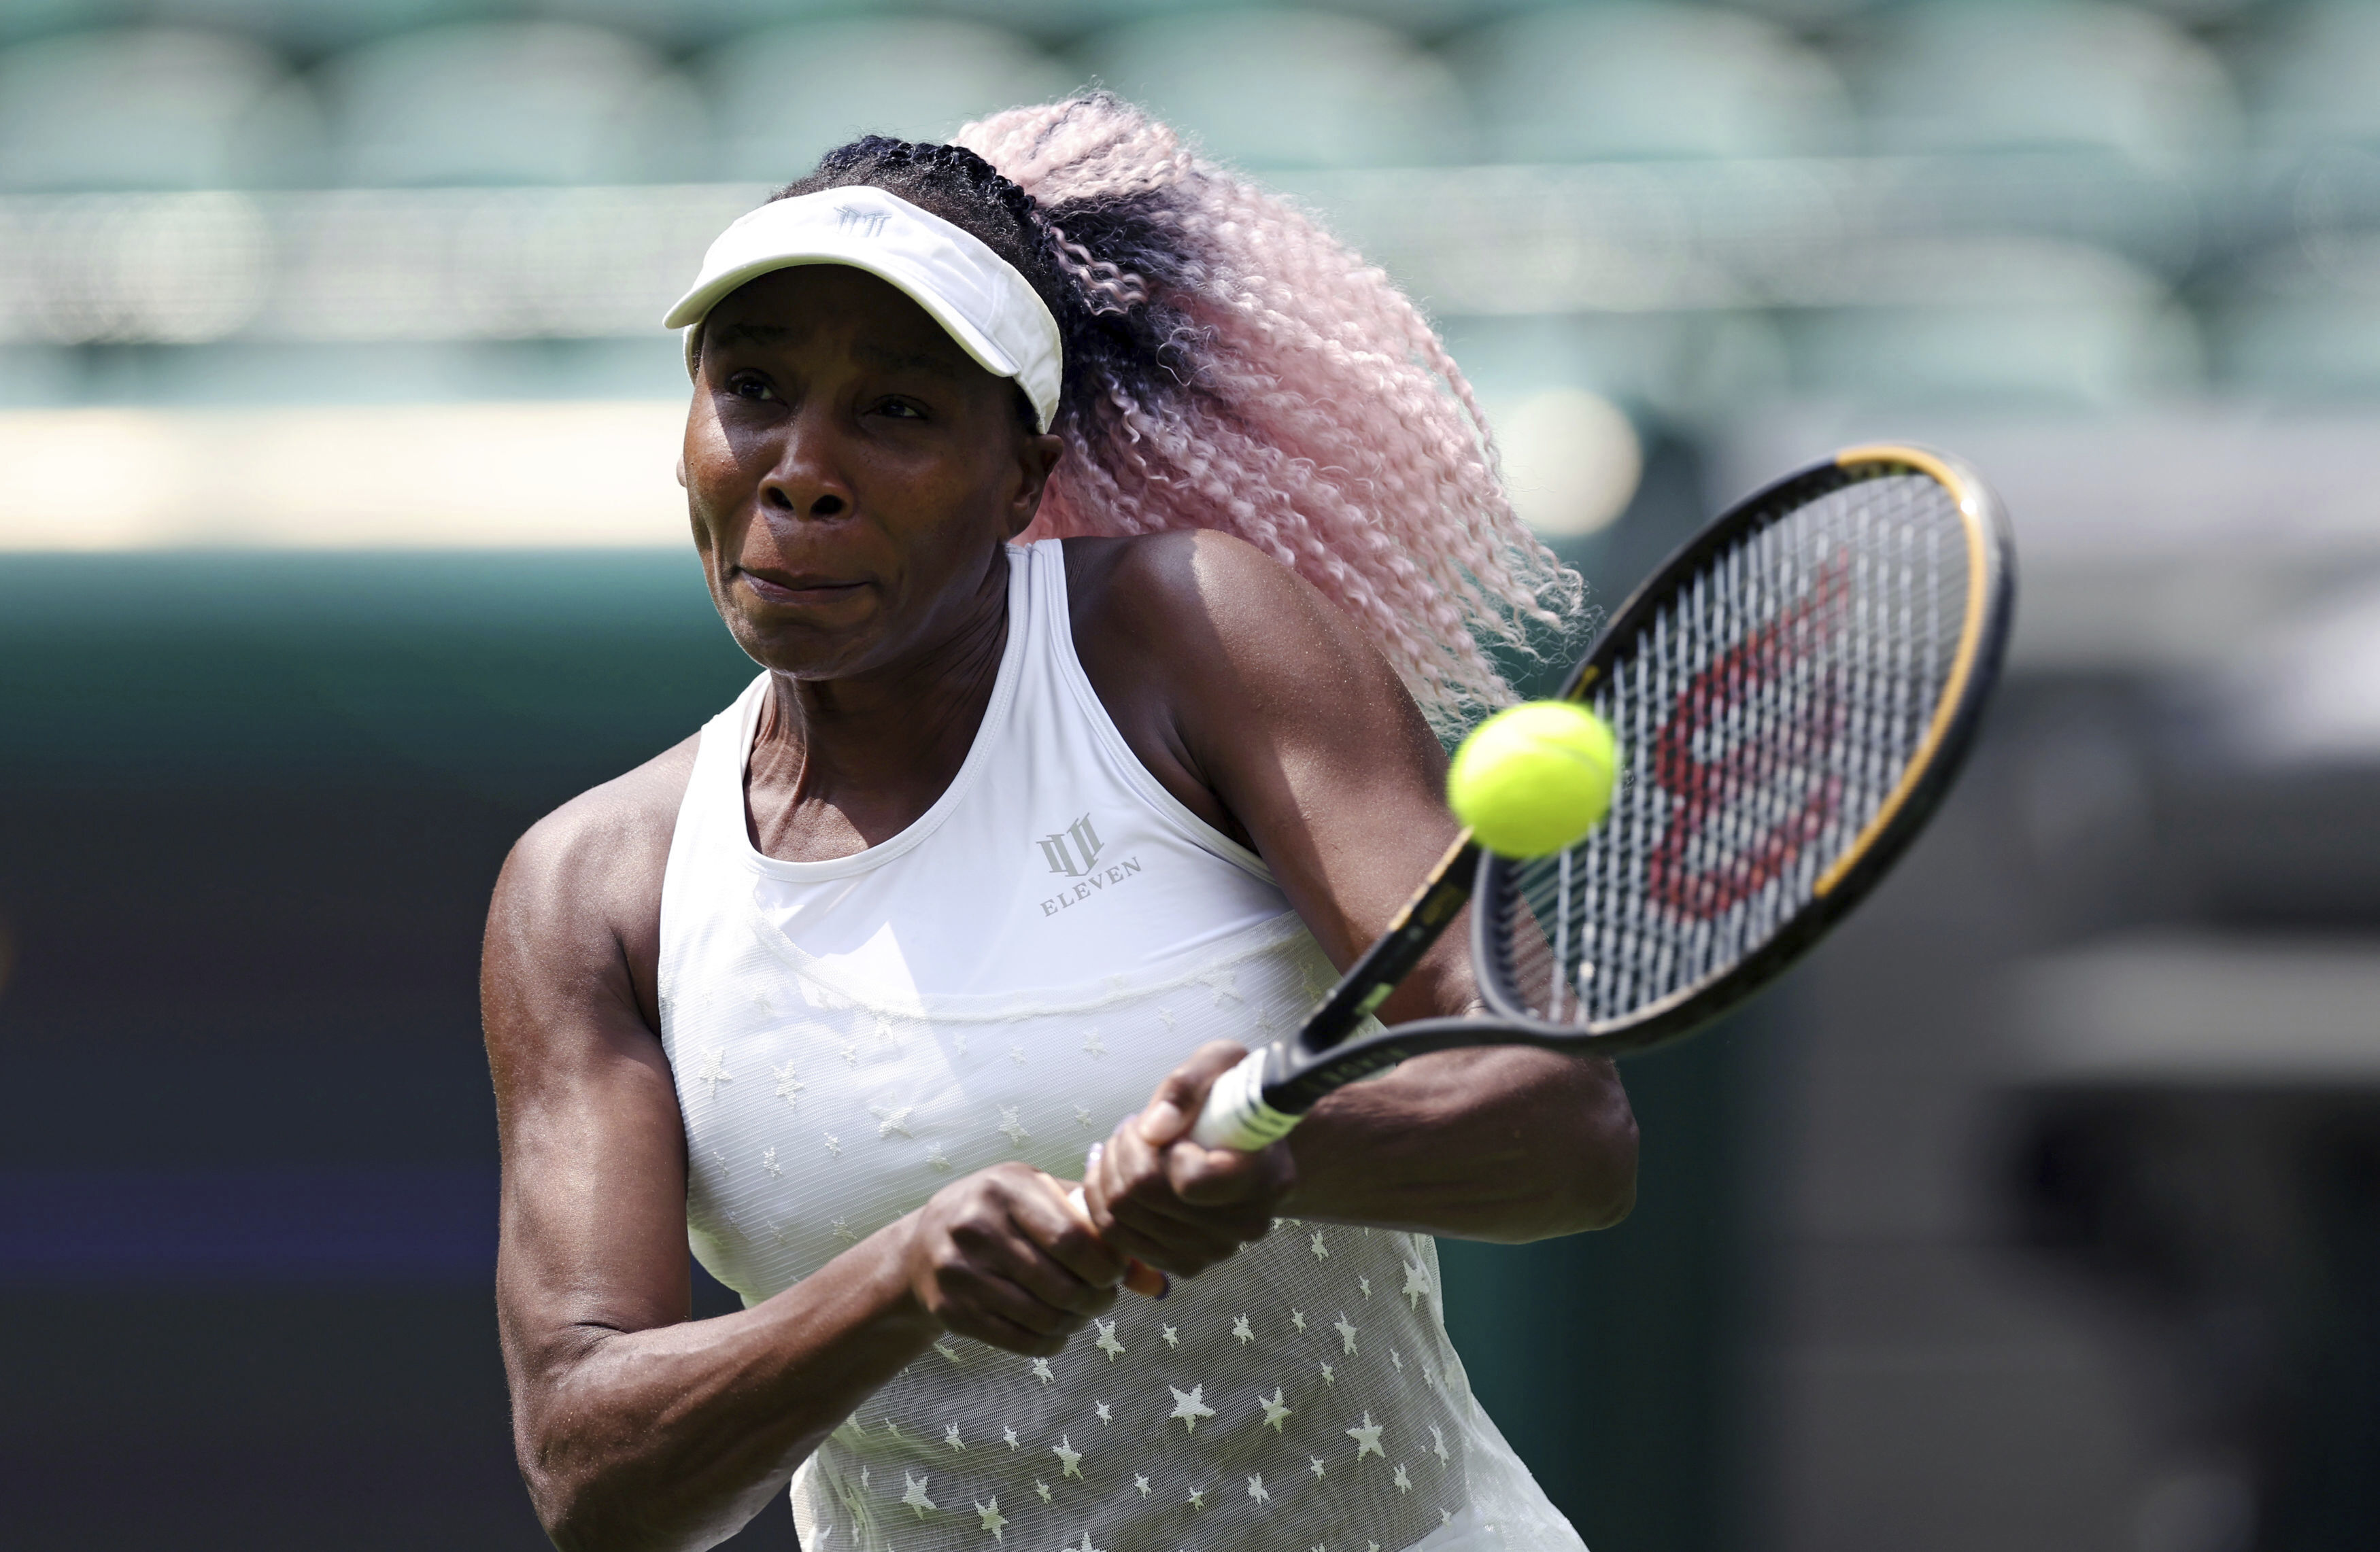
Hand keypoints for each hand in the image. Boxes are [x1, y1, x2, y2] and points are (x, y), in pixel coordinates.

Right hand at [897, 1162, 1126, 1354]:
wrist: (922, 1247)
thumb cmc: (1000, 1215)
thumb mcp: (1040, 1198)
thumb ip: (1095, 1226)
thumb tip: (1155, 1280)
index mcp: (1005, 1187)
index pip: (1073, 1238)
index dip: (1107, 1265)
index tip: (1117, 1272)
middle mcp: (976, 1226)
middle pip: (1061, 1283)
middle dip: (1096, 1299)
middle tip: (1104, 1298)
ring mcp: (959, 1271)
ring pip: (1042, 1316)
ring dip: (1075, 1322)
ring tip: (1083, 1312)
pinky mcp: (951, 1310)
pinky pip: (1018, 1340)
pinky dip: (1050, 1341)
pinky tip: (1057, 1330)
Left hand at [1082, 1041, 1295, 1277]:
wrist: (1249, 1138)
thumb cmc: (1236, 1095)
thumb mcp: (1222, 1062)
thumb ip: (1188, 1086)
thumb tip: (1154, 1128)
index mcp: (1265, 1178)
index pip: (1190, 1182)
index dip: (1161, 1150)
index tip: (1171, 1127)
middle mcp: (1245, 1225)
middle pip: (1145, 1198)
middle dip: (1123, 1151)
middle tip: (1134, 1127)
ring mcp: (1215, 1251)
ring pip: (1122, 1220)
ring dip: (1108, 1174)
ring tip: (1126, 1146)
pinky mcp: (1185, 1263)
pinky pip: (1117, 1239)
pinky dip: (1103, 1202)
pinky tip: (1118, 1173)